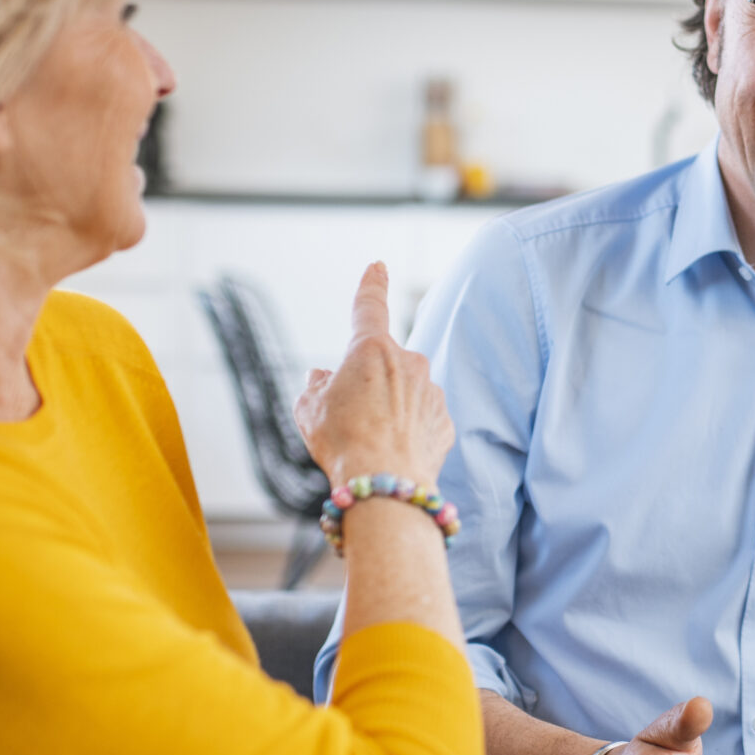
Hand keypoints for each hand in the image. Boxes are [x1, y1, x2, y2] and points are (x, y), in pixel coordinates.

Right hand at [294, 263, 452, 484]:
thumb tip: (323, 376)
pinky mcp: (444, 421)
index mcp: (371, 349)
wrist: (385, 487)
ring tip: (371, 442)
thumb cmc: (342, 443)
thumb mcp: (310, 410)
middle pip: (383, 363)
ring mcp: (431, 392)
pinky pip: (420, 419)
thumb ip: (315, 385)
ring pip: (404, 392)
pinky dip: (407, 431)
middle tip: (349, 417)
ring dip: (389, 408)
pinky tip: (393, 453)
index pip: (370, 306)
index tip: (377, 266)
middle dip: (367, 382)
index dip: (371, 284)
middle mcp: (408, 362)